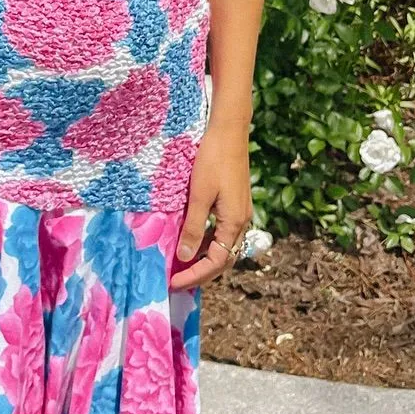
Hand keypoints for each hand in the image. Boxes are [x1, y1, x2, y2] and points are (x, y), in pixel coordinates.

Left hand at [169, 121, 251, 291]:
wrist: (229, 131)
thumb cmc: (213, 159)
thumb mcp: (198, 195)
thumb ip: (192, 227)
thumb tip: (185, 258)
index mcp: (234, 222)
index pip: (216, 262)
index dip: (194, 276)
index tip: (173, 283)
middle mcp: (241, 222)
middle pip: (223, 259)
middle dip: (201, 273)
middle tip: (177, 281)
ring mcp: (240, 213)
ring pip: (224, 247)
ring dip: (204, 260)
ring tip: (181, 267)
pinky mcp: (235, 204)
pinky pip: (223, 234)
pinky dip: (208, 243)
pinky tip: (192, 241)